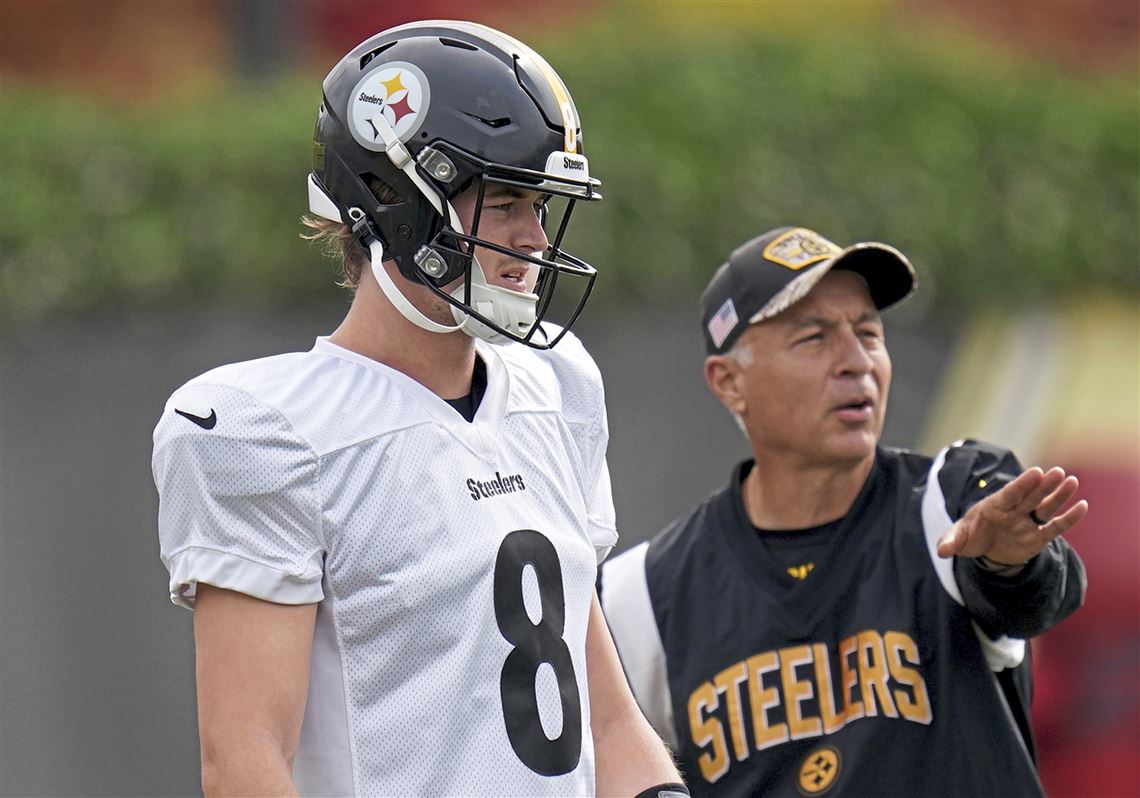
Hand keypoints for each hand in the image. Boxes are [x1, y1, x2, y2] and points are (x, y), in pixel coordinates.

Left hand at [936, 466, 1088, 564]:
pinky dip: (1068, 518)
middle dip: (1043, 485)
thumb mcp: (958, 539)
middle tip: (1057, 472)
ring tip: (1072, 481)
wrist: (983, 550)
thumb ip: (950, 542)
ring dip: (1058, 496)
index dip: (1022, 484)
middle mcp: (1013, 511)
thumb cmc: (970, 537)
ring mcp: (1027, 522)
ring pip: (1045, 507)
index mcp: (994, 506)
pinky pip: (1055, 527)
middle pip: (1030, 496)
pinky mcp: (1037, 537)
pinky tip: (1082, 506)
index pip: (1010, 493)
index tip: (1036, 472)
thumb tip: (941, 551)